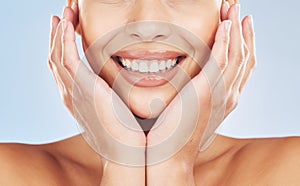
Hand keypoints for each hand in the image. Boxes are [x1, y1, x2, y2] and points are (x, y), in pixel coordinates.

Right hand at [48, 5, 145, 184]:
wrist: (127, 150)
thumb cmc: (127, 132)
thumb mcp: (116, 109)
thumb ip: (112, 94)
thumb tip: (122, 84)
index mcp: (78, 99)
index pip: (65, 69)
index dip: (63, 49)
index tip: (66, 32)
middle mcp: (71, 94)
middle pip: (56, 60)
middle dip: (56, 38)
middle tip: (59, 19)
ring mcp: (72, 92)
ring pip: (57, 56)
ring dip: (58, 33)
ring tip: (63, 15)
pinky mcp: (79, 88)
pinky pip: (66, 57)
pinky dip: (63, 39)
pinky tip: (67, 25)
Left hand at [146, 2, 255, 184]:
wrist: (168, 152)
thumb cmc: (173, 132)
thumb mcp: (189, 108)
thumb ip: (195, 92)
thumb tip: (188, 78)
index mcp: (224, 99)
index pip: (241, 67)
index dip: (243, 44)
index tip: (238, 26)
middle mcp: (229, 95)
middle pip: (244, 56)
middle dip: (244, 31)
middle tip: (240, 11)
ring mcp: (222, 93)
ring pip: (237, 54)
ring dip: (236, 29)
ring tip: (234, 9)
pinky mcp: (210, 90)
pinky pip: (223, 59)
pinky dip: (227, 40)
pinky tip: (226, 25)